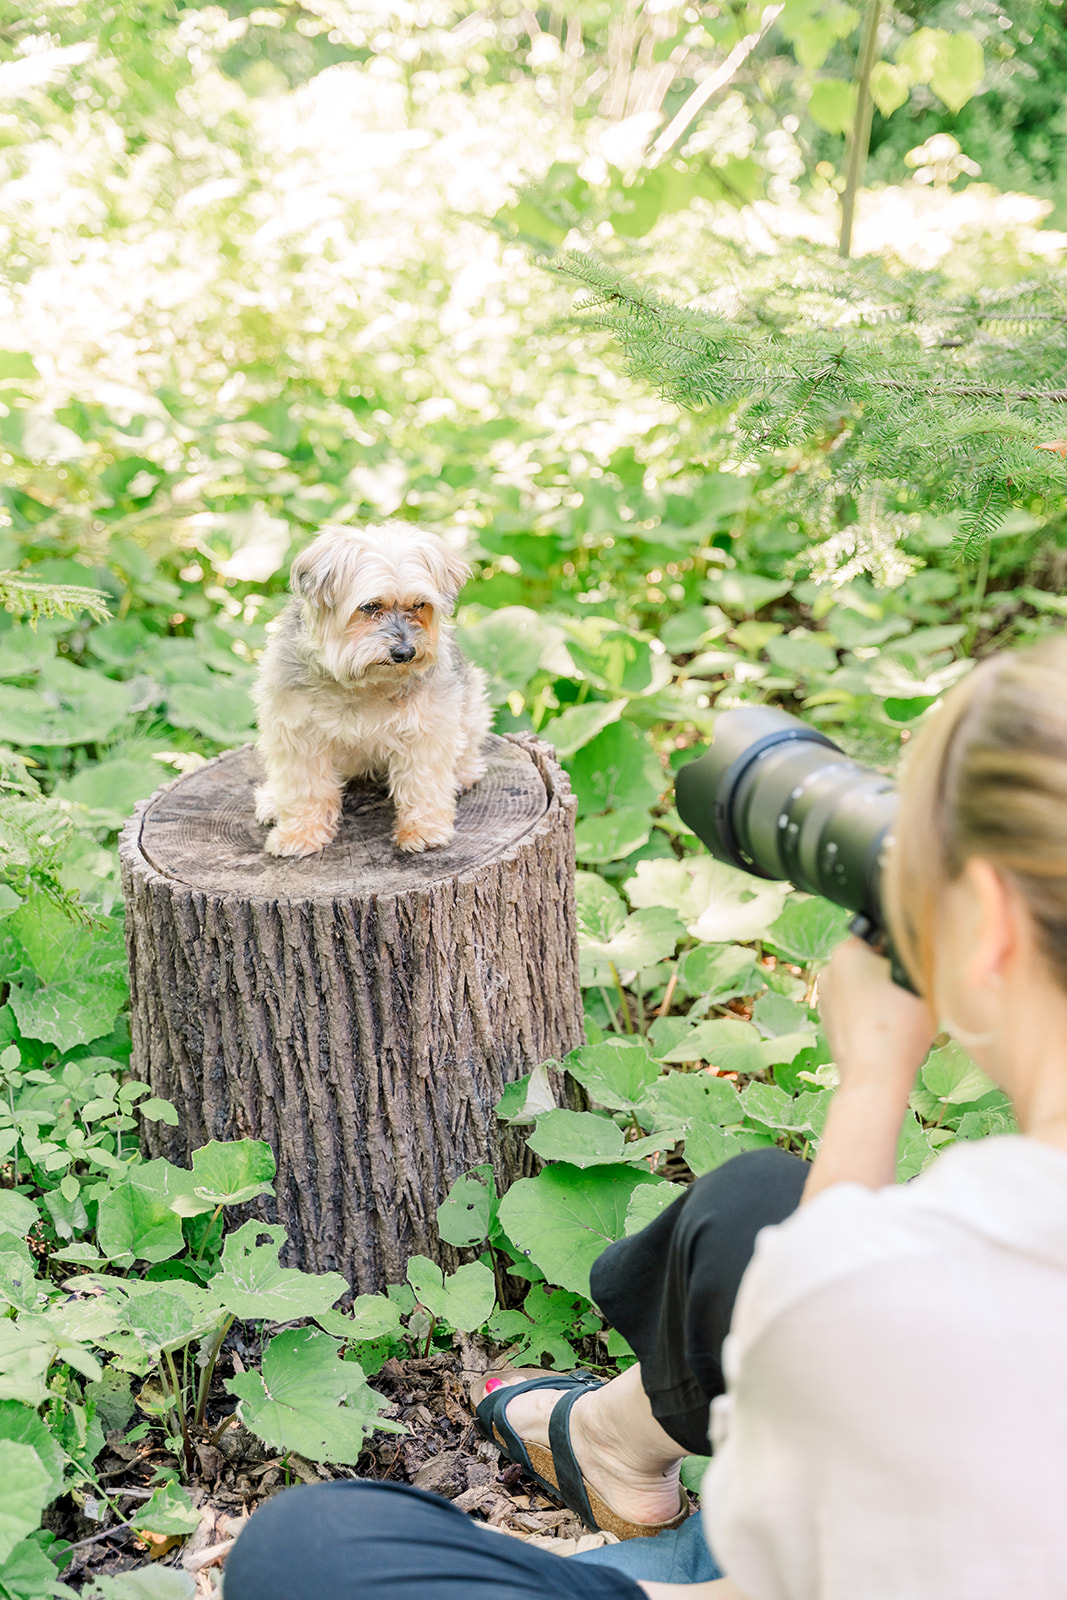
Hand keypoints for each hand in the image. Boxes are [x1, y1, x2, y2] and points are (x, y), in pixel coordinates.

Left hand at [817, 937, 935, 1100]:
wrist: (874, 1076)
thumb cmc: (900, 1028)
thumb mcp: (919, 982)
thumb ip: (916, 957)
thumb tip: (920, 943)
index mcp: (848, 951)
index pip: (881, 934)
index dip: (902, 949)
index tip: (915, 967)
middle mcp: (830, 968)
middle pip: (869, 957)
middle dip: (889, 970)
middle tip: (909, 993)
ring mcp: (825, 994)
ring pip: (860, 981)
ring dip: (878, 989)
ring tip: (897, 1013)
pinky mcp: (826, 1016)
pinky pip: (852, 1002)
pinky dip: (867, 1008)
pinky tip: (884, 1025)